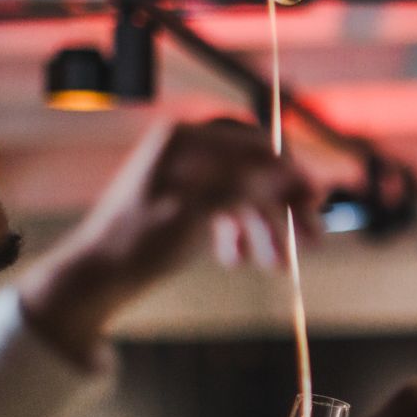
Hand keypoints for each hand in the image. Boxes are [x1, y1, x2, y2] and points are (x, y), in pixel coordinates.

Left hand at [18, 120, 318, 361]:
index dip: (291, 175)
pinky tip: (240, 259)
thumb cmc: (139, 242)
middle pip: (254, 172)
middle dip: (282, 209)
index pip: (255, 147)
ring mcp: (188, 175)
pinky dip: (240, 234)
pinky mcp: (187, 200)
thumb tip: (298, 173)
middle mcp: (188, 149)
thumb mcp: (198, 212)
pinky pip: (228, 210)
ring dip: (265, 229)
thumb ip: (249, 187)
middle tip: (311, 241)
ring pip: (244, 196)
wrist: (98, 277)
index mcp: (185, 139)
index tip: (317, 204)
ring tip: (275, 266)